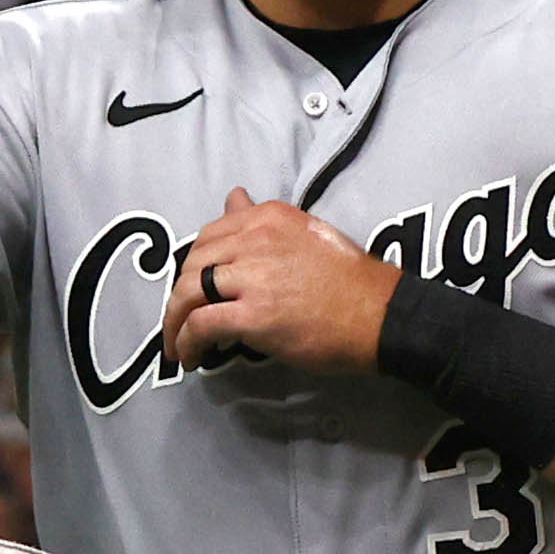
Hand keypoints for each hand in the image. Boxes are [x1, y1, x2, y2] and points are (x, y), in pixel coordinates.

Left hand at [163, 194, 398, 377]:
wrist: (380, 314)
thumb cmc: (349, 280)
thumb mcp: (303, 232)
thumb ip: (262, 220)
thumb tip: (234, 196)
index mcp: (267, 217)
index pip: (210, 235)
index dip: (193, 266)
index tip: (193, 289)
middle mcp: (255, 239)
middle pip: (193, 263)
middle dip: (179, 296)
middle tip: (181, 321)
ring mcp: (253, 277)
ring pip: (188, 293)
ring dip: (175, 323)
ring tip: (178, 346)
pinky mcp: (253, 314)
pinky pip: (201, 325)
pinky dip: (188, 342)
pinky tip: (193, 357)